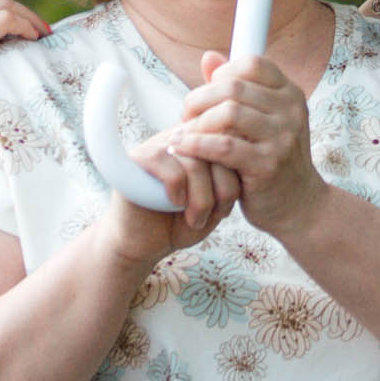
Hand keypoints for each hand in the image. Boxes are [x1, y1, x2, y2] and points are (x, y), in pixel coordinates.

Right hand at [99, 120, 237, 271]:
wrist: (143, 243)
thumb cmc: (180, 221)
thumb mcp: (216, 202)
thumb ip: (229, 180)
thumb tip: (241, 160)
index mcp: (200, 142)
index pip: (232, 145)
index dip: (235, 179)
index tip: (225, 205)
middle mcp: (180, 137)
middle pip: (217, 152)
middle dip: (223, 190)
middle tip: (216, 214)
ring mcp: (157, 144)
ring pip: (196, 165)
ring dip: (202, 200)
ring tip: (196, 218)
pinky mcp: (138, 159)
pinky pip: (173, 174)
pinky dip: (180, 195)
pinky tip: (175, 205)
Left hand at [170, 51, 323, 244]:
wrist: (300, 205)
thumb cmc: (273, 159)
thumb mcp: (262, 120)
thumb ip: (236, 89)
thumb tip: (208, 57)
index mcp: (290, 94)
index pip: (251, 63)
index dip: (222, 73)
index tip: (207, 92)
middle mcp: (290, 111)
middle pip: (233, 86)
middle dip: (200, 98)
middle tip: (185, 115)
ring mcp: (281, 138)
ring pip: (227, 113)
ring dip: (196, 121)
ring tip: (182, 132)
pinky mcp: (267, 165)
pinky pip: (222, 147)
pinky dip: (195, 144)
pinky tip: (179, 146)